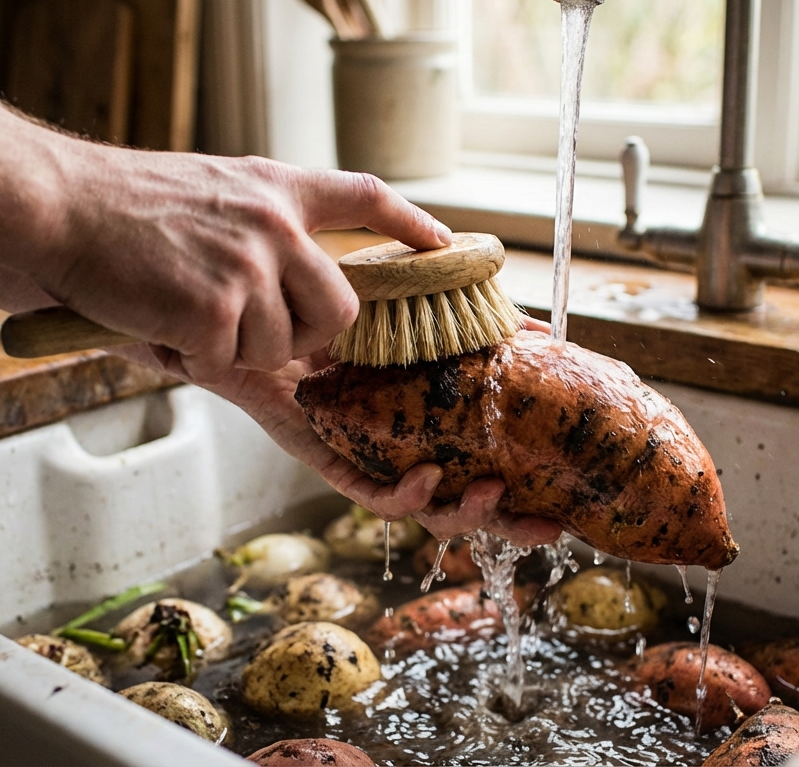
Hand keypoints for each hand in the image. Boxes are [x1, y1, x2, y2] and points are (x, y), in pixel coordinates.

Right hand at [18, 150, 450, 384]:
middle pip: (341, 308)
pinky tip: (162, 320)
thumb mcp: (213, 187)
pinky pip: (227, 360)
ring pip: (284, 345)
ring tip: (186, 309)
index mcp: (277, 188)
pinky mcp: (215, 308)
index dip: (410, 225)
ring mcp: (249, 266)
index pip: (365, 199)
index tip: (445, 244)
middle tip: (259, 332)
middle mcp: (276, 224)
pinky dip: (193, 355)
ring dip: (238, 347)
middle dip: (311, 338)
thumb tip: (301, 267)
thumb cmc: (123, 203)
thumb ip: (263, 220)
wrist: (59, 205)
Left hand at [125, 315, 561, 548]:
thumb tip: (497, 282)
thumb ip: (435, 276)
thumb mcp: (382, 274)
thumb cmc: (298, 273)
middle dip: (511, 513)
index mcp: (423, 390)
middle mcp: (398, 424)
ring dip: (462, 509)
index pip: (487, 426)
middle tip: (553, 524)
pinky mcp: (322, 450)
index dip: (532, 437)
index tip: (575, 435)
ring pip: (422, 499)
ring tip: (491, 498)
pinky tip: (425, 477)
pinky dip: (399, 492)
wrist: (223, 287)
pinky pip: (363, 489)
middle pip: (464, 482)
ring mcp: (364, 441)